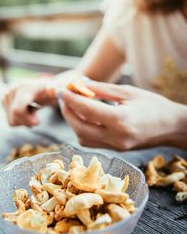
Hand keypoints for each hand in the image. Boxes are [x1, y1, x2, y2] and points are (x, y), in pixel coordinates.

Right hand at [2, 77, 55, 126]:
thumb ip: (55, 91)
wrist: (42, 85)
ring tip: (32, 113)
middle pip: (14, 118)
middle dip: (26, 122)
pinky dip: (19, 119)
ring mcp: (6, 95)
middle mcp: (12, 90)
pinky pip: (10, 119)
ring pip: (11, 121)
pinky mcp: (4, 100)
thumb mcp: (55, 91)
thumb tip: (52, 89)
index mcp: (23, 89)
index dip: (27, 120)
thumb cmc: (50, 91)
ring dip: (23, 121)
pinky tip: (26, 112)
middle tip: (36, 118)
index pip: (17, 110)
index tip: (38, 122)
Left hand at [58, 81, 186, 149]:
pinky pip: (90, 142)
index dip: (71, 99)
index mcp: (121, 120)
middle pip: (79, 128)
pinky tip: (82, 116)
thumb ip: (102, 89)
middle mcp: (116, 137)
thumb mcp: (129, 92)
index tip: (62, 89)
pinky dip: (81, 129)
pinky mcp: (114, 149)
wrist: (171, 127)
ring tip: (72, 105)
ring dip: (72, 122)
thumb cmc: (154, 106)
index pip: (87, 110)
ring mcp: (115, 146)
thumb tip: (80, 84)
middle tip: (63, 97)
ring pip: (82, 138)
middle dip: (67, 112)